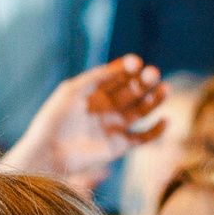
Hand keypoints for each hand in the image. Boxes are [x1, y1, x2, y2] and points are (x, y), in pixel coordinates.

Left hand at [3, 57, 166, 191]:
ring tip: (165, 89)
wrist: (48, 152)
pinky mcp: (120, 145)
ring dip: (155, 100)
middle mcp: (108, 107)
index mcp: (96, 92)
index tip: (135, 63)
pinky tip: (165, 120)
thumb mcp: (72, 90)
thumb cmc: (54, 119)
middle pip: (133, 91)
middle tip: (152, 74)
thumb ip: (96, 77)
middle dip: (144, 82)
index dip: (128, 68)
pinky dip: (156, 131)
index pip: (118, 76)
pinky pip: (143, 137)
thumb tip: (119, 67)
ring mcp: (115, 126)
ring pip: (141, 110)